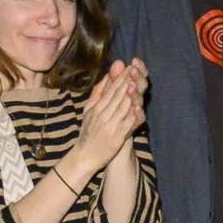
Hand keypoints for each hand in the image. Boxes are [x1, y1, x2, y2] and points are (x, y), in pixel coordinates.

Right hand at [69, 61, 143, 179]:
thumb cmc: (88, 132)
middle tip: (134, 70)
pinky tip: (137, 107)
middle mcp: (102, 115)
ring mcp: (109, 126)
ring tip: (135, 83)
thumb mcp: (89, 110)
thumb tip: (106, 76)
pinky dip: (131, 116)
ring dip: (129, 95)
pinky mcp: (116, 138)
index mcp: (97, 107)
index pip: (110, 90)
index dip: (120, 78)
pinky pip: (125, 125)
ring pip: (121, 108)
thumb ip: (98, 93)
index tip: (128, 67)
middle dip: (126, 82)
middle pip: (116, 96)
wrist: (85, 156)